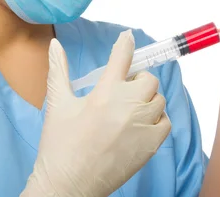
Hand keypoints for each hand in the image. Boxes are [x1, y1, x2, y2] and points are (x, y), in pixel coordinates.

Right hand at [21, 30, 171, 196]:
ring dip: (147, 100)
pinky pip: (165, 122)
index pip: (121, 58)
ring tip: (129, 110)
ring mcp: (141, 126)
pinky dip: (156, 120)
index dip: (126, 44)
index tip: (128, 37)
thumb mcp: (57, 104)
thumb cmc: (59, 144)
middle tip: (122, 90)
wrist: (68, 184)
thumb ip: (58, 71)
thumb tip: (54, 45)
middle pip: (147, 79)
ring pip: (158, 99)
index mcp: (103, 93)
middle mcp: (127, 106)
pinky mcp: (150, 145)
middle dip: (137, 80)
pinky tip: (139, 126)